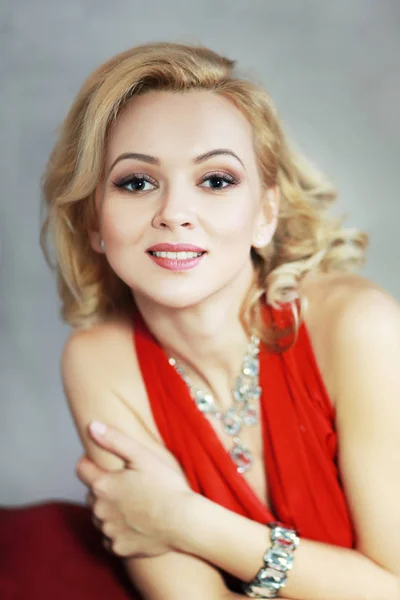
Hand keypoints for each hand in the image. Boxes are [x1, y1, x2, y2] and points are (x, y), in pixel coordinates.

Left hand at [76, 421, 193, 558]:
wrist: (184, 522)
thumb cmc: (166, 486)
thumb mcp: (142, 456)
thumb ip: (114, 440)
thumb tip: (91, 426)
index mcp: (103, 485)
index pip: (82, 469)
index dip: (90, 462)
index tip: (103, 462)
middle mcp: (99, 510)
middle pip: (92, 494)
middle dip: (104, 488)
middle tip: (128, 484)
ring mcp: (108, 531)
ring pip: (100, 517)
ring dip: (110, 510)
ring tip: (135, 504)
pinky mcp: (119, 548)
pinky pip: (110, 537)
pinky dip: (118, 531)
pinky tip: (136, 524)